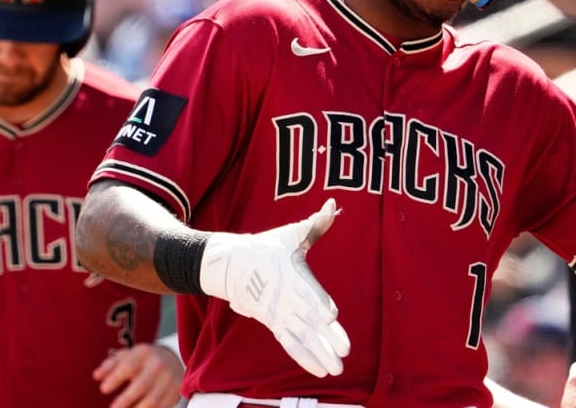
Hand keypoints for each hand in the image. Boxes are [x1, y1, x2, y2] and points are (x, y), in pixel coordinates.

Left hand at [93, 343, 183, 407]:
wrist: (172, 360)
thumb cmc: (141, 361)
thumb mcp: (127, 356)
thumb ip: (110, 365)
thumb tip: (96, 375)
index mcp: (144, 354)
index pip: (129, 366)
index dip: (115, 378)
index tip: (103, 389)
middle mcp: (158, 365)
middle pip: (141, 385)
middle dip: (125, 399)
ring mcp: (169, 380)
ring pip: (152, 401)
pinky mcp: (175, 393)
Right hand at [199, 198, 349, 376]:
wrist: (231, 265)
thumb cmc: (267, 247)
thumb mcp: (291, 234)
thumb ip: (315, 224)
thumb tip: (333, 205)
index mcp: (291, 276)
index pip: (307, 292)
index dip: (319, 304)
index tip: (331, 316)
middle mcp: (285, 299)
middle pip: (308, 321)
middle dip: (326, 338)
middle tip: (344, 353)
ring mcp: (278, 314)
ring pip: (301, 338)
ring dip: (319, 354)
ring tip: (337, 369)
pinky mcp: (274, 324)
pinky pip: (290, 344)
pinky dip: (304, 357)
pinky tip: (320, 369)